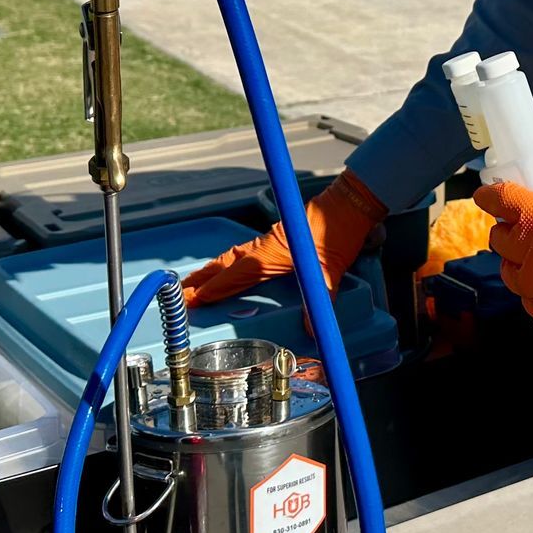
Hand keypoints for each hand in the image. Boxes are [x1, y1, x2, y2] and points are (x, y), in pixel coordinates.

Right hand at [182, 170, 386, 305]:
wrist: (350, 202)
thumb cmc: (339, 231)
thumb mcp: (332, 268)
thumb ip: (320, 297)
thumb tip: (314, 330)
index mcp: (271, 253)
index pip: (235, 275)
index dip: (214, 289)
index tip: (192, 299)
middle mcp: (265, 246)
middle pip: (226, 264)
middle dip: (203, 279)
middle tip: (182, 293)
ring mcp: (270, 240)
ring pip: (234, 256)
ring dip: (214, 269)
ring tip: (196, 281)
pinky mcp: (278, 237)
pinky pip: (246, 251)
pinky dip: (231, 261)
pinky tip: (232, 266)